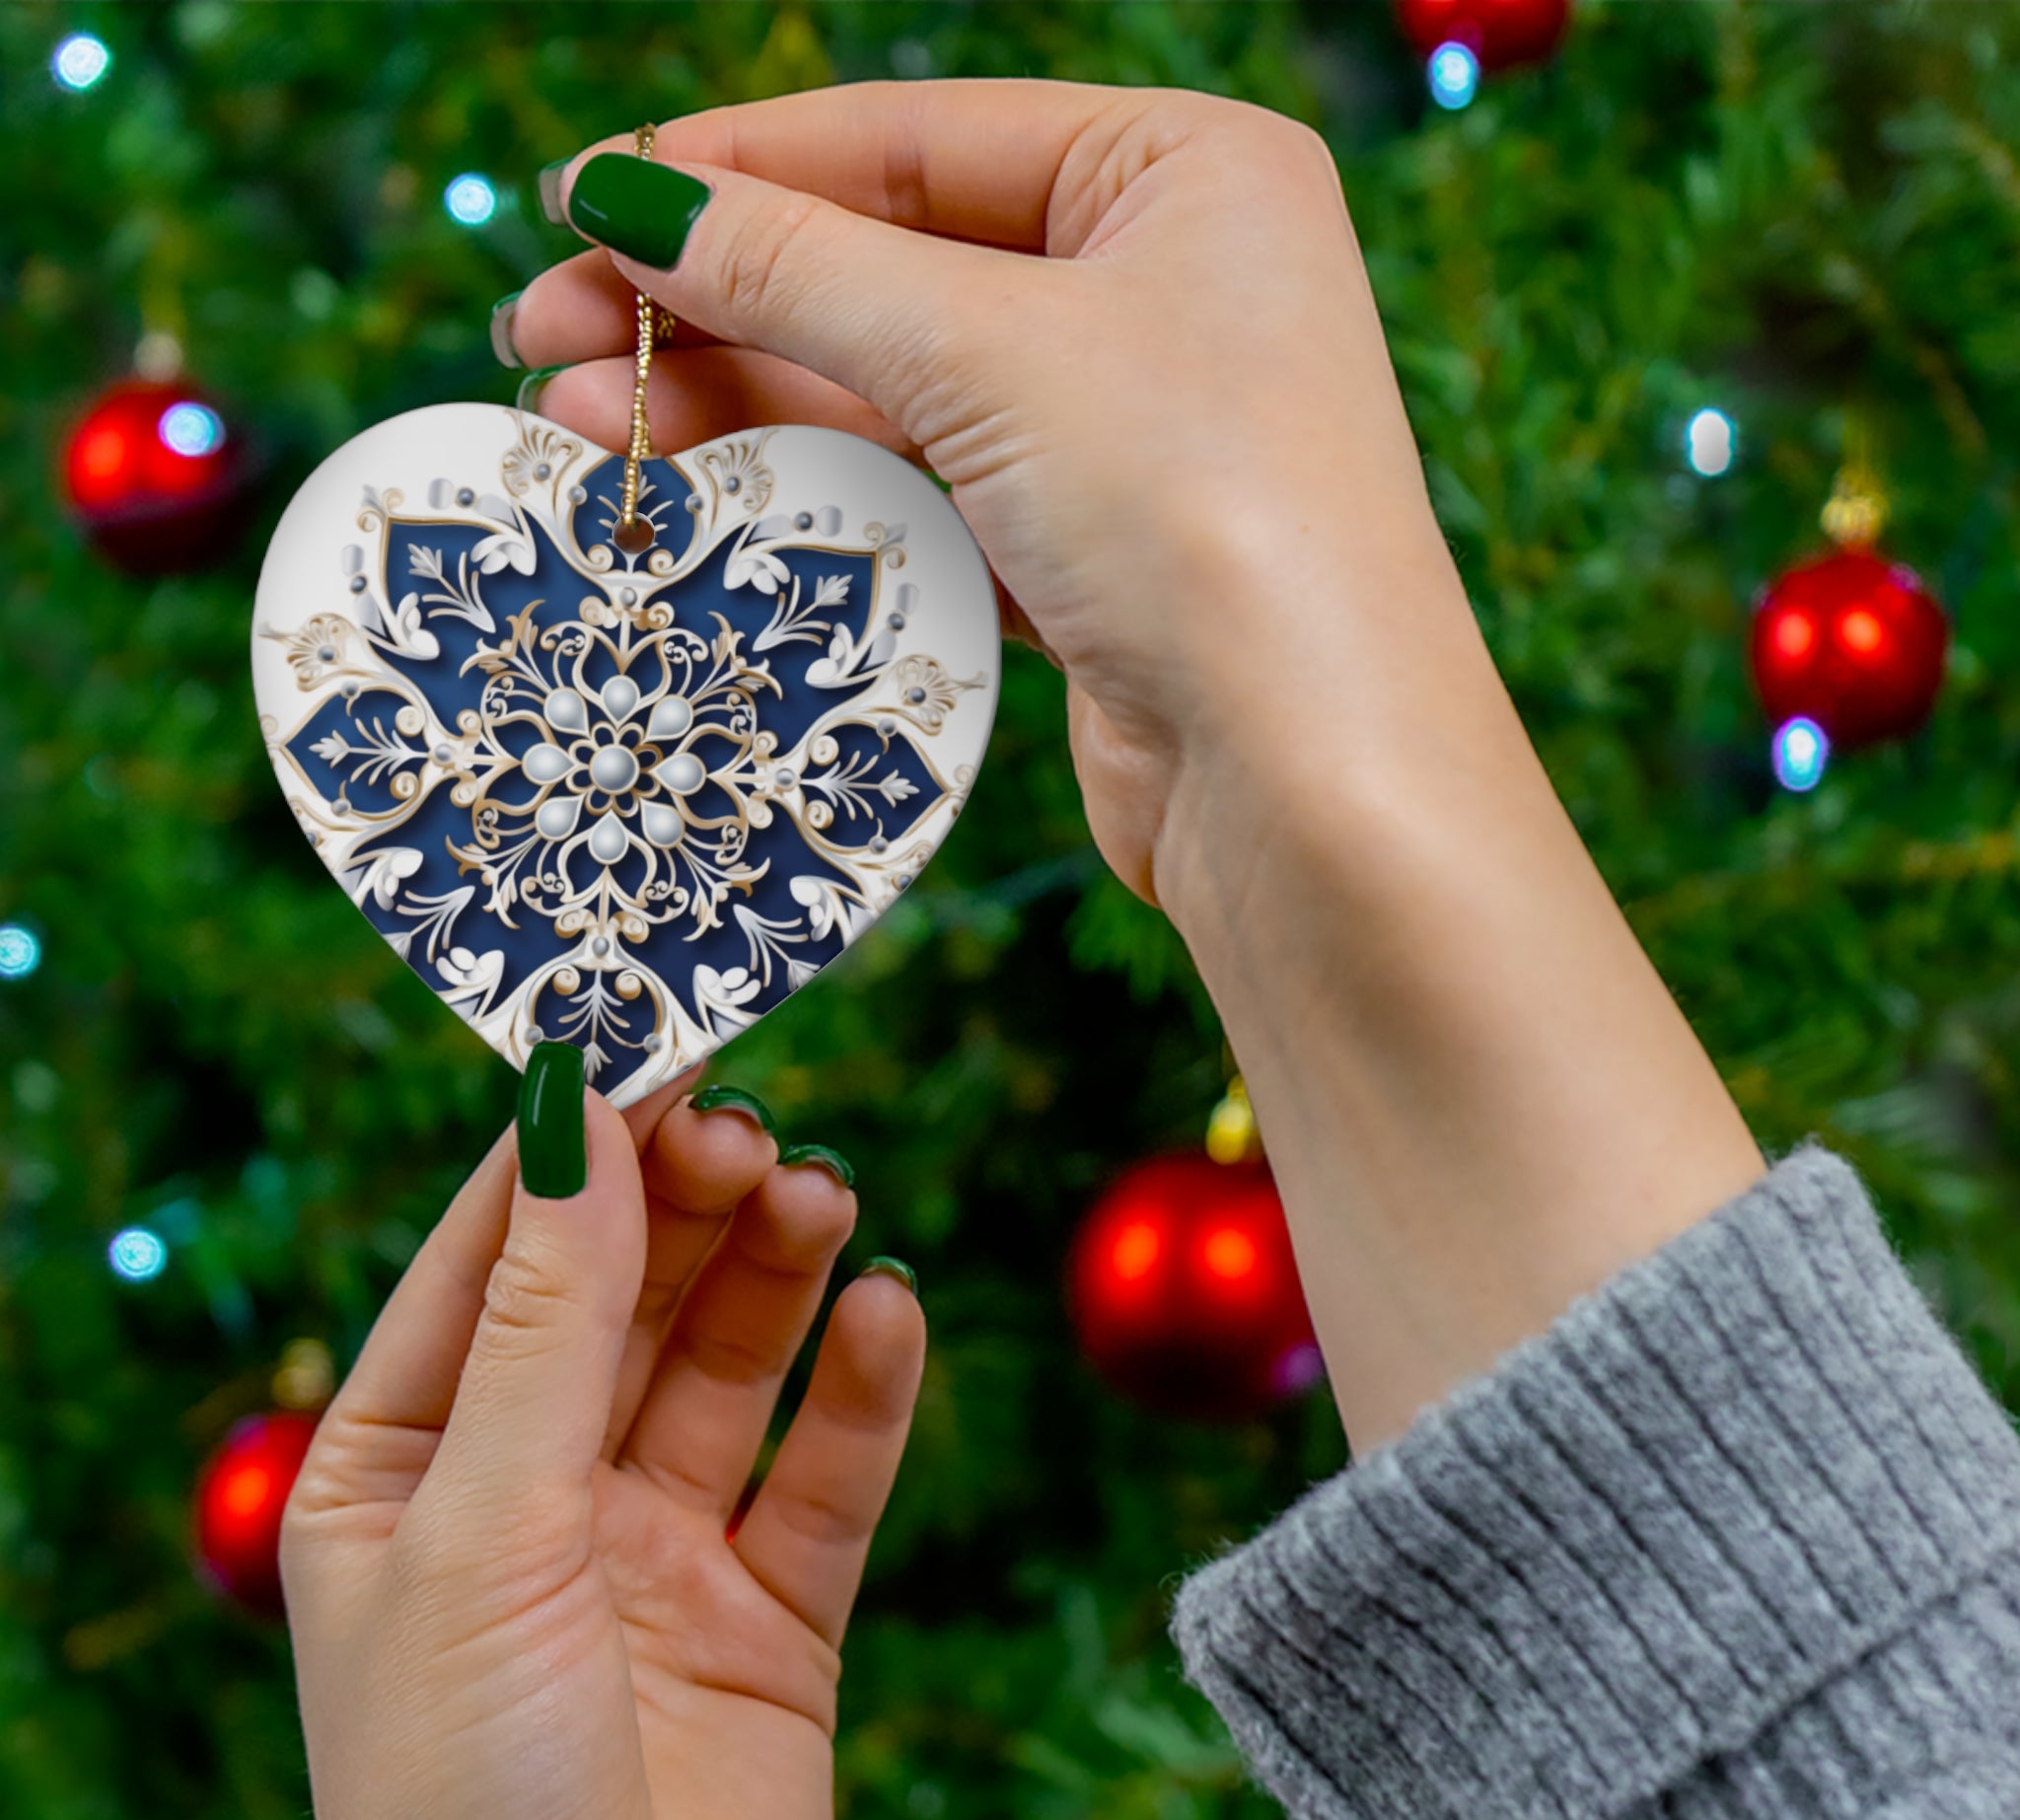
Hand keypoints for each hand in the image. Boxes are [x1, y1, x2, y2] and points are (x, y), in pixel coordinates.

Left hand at [282, 1077, 922, 1819]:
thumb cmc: (463, 1807)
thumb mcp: (484, 1530)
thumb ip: (547, 1320)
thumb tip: (574, 1111)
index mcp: (403, 1473)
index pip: (490, 1261)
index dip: (569, 1149)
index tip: (650, 1038)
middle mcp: (530, 1501)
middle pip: (623, 1298)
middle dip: (684, 1205)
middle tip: (752, 1126)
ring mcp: (655, 1558)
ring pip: (728, 1368)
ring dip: (776, 1275)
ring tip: (823, 1197)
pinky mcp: (771, 1621)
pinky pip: (826, 1476)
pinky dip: (862, 1391)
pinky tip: (888, 1314)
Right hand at [507, 80, 1760, 1449]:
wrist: (1310, 782)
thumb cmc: (1200, 515)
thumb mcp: (985, 352)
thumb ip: (797, 268)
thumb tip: (623, 199)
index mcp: (1182, 173)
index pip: (915, 138)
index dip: (736, 168)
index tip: (582, 202)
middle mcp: (1164, 287)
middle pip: (890, 264)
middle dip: (713, 301)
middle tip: (544, 335)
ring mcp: (1128, 429)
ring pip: (894, 388)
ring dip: (740, 401)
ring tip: (581, 423)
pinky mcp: (1090, 554)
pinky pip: (925, 489)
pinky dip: (816, 488)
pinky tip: (697, 491)